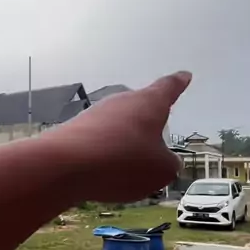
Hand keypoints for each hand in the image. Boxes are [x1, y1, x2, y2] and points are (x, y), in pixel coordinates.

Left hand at [51, 71, 191, 202]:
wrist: (64, 166)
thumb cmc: (123, 162)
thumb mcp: (160, 170)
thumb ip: (169, 164)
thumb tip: (167, 161)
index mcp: (149, 103)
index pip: (168, 88)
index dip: (178, 83)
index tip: (184, 75)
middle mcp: (122, 101)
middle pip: (140, 107)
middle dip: (149, 121)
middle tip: (157, 134)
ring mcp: (96, 114)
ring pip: (118, 125)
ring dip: (125, 141)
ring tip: (130, 167)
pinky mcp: (75, 129)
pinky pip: (99, 140)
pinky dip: (106, 154)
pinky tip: (104, 173)